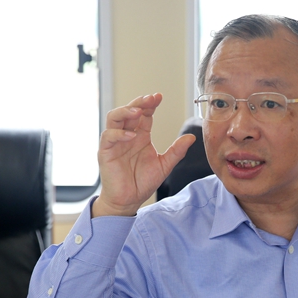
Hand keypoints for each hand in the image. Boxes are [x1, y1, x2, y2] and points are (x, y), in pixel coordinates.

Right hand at [92, 93, 195, 216]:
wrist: (129, 200)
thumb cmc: (143, 182)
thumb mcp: (165, 165)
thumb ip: (177, 151)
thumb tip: (192, 137)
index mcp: (141, 135)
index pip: (144, 114)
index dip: (150, 104)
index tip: (159, 96)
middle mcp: (127, 135)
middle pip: (129, 111)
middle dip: (139, 102)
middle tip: (151, 99)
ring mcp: (115, 142)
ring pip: (114, 118)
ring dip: (125, 111)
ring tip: (138, 111)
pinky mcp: (106, 152)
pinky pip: (108, 137)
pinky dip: (118, 133)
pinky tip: (130, 135)